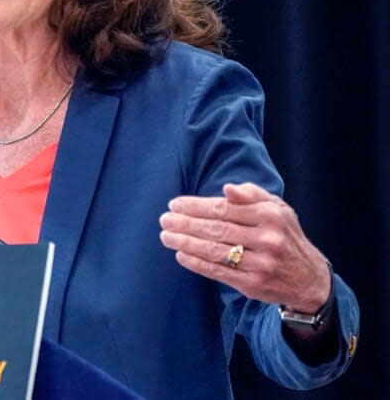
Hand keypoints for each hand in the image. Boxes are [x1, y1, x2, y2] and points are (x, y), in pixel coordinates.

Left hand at [159, 182, 330, 312]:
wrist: (309, 279)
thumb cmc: (285, 236)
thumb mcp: (278, 210)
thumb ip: (252, 195)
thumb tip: (227, 188)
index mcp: (271, 216)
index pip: (224, 208)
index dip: (196, 206)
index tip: (174, 204)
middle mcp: (268, 239)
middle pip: (217, 229)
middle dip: (186, 223)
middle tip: (164, 219)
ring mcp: (260, 264)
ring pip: (215, 251)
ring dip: (185, 243)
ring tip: (166, 236)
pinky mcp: (253, 285)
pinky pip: (218, 272)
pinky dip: (196, 263)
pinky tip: (180, 254)